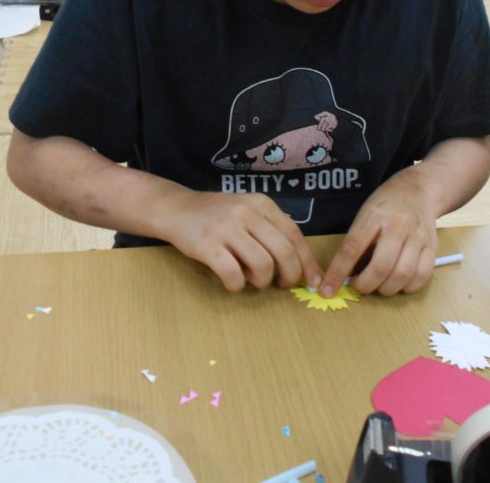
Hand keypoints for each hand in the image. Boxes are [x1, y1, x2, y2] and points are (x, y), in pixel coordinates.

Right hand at [164, 191, 321, 292]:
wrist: (176, 209)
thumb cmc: (217, 215)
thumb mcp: (247, 209)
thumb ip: (270, 227)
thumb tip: (299, 260)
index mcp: (261, 204)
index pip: (294, 234)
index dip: (307, 260)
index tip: (313, 280)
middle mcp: (247, 213)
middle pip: (283, 252)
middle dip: (289, 275)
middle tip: (281, 284)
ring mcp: (226, 228)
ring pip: (262, 265)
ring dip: (262, 282)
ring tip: (252, 280)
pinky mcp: (207, 245)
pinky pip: (233, 274)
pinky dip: (238, 285)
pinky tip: (233, 283)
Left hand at [320, 175, 437, 297]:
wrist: (418, 190)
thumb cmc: (386, 205)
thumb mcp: (365, 215)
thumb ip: (356, 242)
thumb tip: (343, 276)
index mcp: (375, 215)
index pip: (352, 248)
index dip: (338, 273)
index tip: (327, 290)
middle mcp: (399, 225)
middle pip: (382, 265)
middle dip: (366, 285)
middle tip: (360, 286)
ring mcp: (418, 236)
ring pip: (403, 274)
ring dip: (386, 289)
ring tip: (379, 285)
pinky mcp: (432, 247)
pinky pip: (422, 275)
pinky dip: (408, 287)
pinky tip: (399, 283)